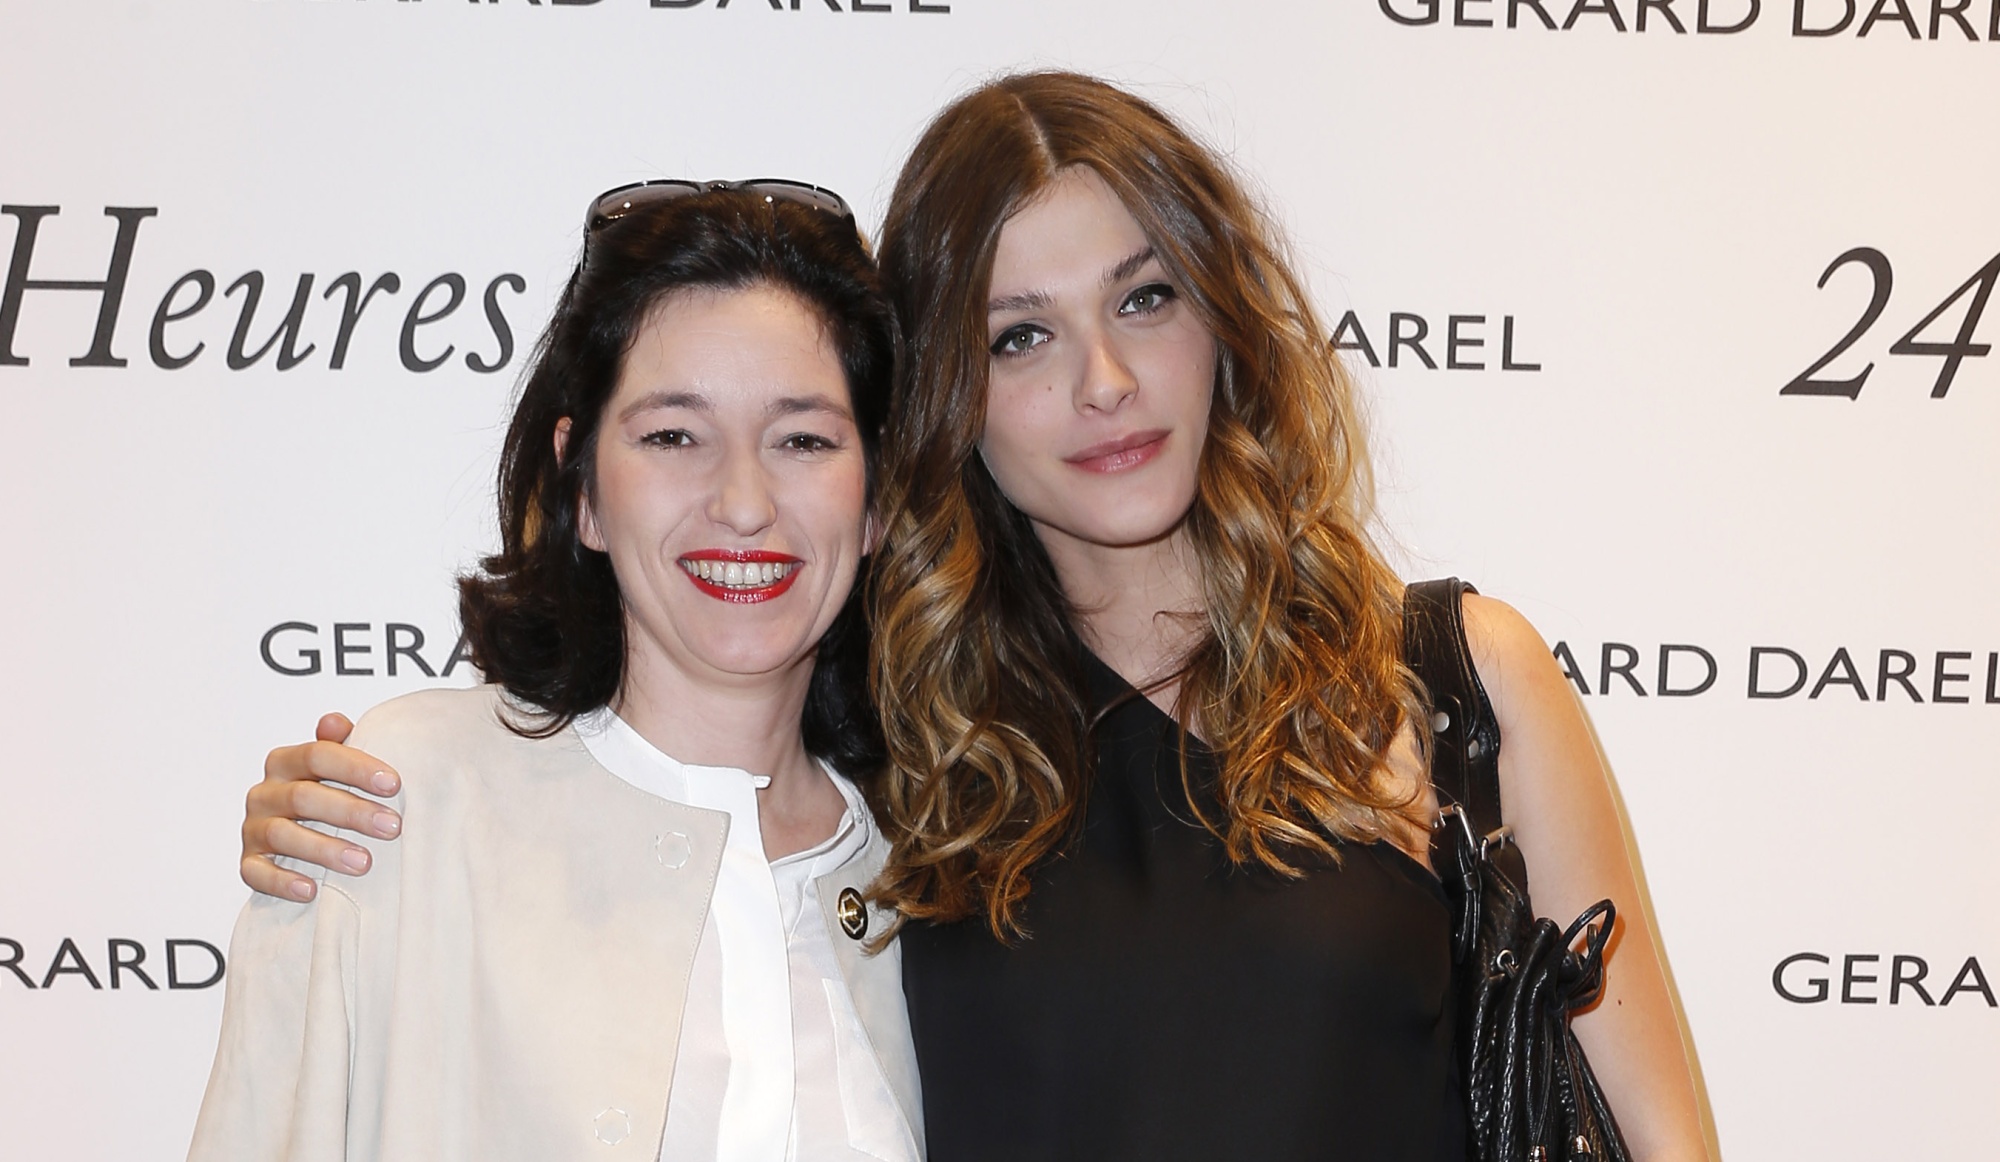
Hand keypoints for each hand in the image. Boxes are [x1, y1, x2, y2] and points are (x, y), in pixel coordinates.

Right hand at [241, 713, 403, 901]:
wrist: (294, 837)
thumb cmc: (324, 794)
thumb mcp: (334, 767)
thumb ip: (339, 744)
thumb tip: (334, 722)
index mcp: (286, 762)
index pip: (319, 755)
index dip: (356, 768)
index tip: (394, 785)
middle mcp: (265, 792)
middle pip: (304, 796)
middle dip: (352, 811)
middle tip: (392, 826)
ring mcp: (253, 828)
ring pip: (283, 835)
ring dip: (325, 849)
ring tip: (364, 862)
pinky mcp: (248, 862)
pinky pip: (257, 873)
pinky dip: (283, 881)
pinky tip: (311, 889)